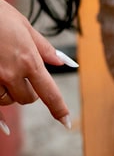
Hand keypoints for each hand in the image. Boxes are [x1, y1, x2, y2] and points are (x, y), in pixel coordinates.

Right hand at [0, 0, 77, 134]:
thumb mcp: (24, 26)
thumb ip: (43, 48)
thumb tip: (62, 62)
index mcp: (29, 60)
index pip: (50, 93)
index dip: (59, 109)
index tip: (66, 122)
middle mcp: (11, 73)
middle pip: (27, 98)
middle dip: (27, 91)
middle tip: (20, 76)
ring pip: (7, 100)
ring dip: (8, 93)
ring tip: (2, 71)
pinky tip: (5, 129)